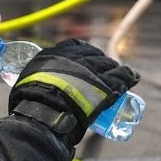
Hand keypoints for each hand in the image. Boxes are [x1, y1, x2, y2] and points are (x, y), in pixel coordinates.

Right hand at [8, 38, 139, 144]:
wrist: (43, 114)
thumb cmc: (30, 103)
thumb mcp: (28, 82)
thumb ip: (36, 78)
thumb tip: (35, 87)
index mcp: (55, 55)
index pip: (75, 46)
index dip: (83, 54)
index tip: (86, 60)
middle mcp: (76, 59)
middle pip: (94, 55)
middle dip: (100, 63)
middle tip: (102, 74)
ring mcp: (92, 71)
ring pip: (109, 65)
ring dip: (115, 71)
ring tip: (119, 77)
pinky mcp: (105, 86)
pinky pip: (123, 76)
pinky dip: (128, 76)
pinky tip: (132, 77)